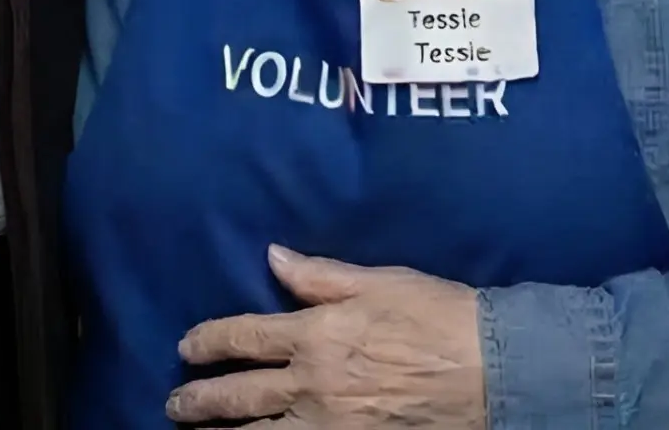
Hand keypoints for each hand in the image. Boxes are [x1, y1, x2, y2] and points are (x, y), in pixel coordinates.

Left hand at [168, 246, 484, 426]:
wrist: (493, 372)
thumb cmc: (437, 315)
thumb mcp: (377, 281)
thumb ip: (319, 275)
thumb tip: (273, 256)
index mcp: (316, 335)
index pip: (245, 337)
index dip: (209, 341)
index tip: (185, 346)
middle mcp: (315, 385)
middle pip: (242, 397)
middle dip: (202, 400)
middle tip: (175, 402)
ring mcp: (334, 427)